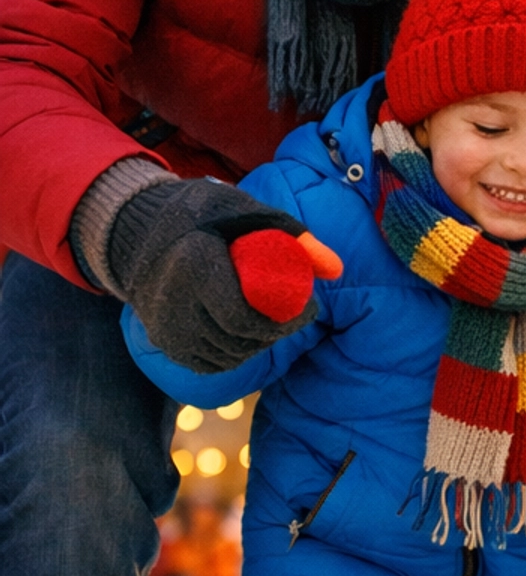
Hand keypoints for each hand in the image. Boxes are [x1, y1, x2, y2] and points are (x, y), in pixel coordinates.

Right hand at [109, 179, 327, 374]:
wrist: (138, 229)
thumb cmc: (202, 214)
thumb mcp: (248, 212)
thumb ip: (294, 235)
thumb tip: (336, 271)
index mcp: (194, 267)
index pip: (243, 318)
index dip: (284, 324)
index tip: (309, 310)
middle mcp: (174, 303)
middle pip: (238, 340)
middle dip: (276, 335)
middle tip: (296, 317)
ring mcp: (165, 327)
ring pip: (225, 356)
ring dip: (257, 346)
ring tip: (274, 323)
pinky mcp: (163, 341)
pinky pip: (208, 363)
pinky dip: (234, 355)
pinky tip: (249, 335)